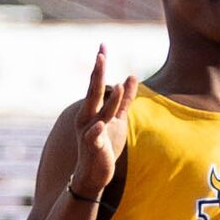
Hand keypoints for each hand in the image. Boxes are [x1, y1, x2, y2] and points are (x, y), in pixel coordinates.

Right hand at [69, 44, 136, 200]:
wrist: (93, 174)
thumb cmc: (104, 144)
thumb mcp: (118, 119)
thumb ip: (124, 99)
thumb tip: (131, 75)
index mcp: (93, 109)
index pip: (97, 83)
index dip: (100, 66)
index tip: (103, 46)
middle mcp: (88, 117)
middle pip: (93, 92)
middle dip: (97, 73)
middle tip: (101, 55)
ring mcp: (90, 132)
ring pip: (99, 113)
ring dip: (108, 100)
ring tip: (115, 85)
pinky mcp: (93, 149)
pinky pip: (94, 138)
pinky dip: (96, 132)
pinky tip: (101, 124)